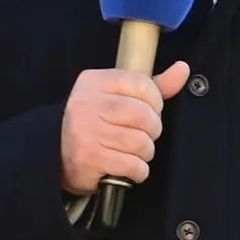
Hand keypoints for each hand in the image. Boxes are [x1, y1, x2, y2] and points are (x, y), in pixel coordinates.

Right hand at [58, 60, 189, 197]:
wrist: (56, 153)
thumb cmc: (95, 121)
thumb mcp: (118, 96)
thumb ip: (152, 85)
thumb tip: (183, 69)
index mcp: (95, 82)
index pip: (141, 84)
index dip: (155, 101)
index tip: (149, 111)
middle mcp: (88, 103)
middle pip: (144, 115)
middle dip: (152, 130)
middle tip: (142, 135)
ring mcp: (88, 131)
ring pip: (141, 143)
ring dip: (145, 152)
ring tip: (134, 152)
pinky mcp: (90, 158)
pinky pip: (132, 165)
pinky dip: (138, 170)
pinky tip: (129, 167)